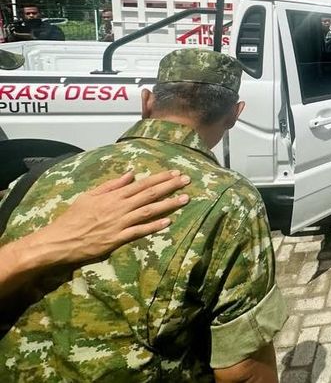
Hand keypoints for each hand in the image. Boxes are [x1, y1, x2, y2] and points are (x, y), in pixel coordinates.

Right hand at [26, 170, 190, 266]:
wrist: (61, 239)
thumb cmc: (74, 216)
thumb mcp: (90, 195)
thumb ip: (111, 185)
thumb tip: (130, 174)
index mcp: (113, 196)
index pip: (142, 184)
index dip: (160, 178)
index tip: (175, 173)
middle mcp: (119, 207)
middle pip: (149, 195)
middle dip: (170, 186)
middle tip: (187, 180)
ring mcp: (119, 223)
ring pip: (148, 211)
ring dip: (168, 204)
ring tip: (184, 198)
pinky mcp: (118, 238)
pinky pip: (139, 231)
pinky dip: (154, 226)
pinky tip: (168, 221)